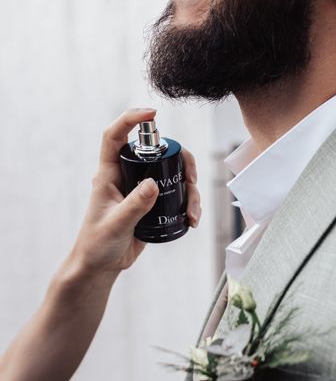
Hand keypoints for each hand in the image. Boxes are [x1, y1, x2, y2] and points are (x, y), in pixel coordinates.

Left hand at [69, 108, 201, 274]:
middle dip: (181, 161)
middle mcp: (127, 177)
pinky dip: (189, 204)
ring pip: (172, 174)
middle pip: (158, 153)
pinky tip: (192, 219)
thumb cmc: (98, 244)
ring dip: (189, 189)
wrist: (102, 265)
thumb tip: (153, 184)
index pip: (115, 137)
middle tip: (192, 179)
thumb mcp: (116, 225)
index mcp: (109, 175)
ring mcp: (142, 190)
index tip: (153, 115)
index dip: (131, 120)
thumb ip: (134, 205)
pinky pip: (177, 194)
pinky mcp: (153, 204)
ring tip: (193, 212)